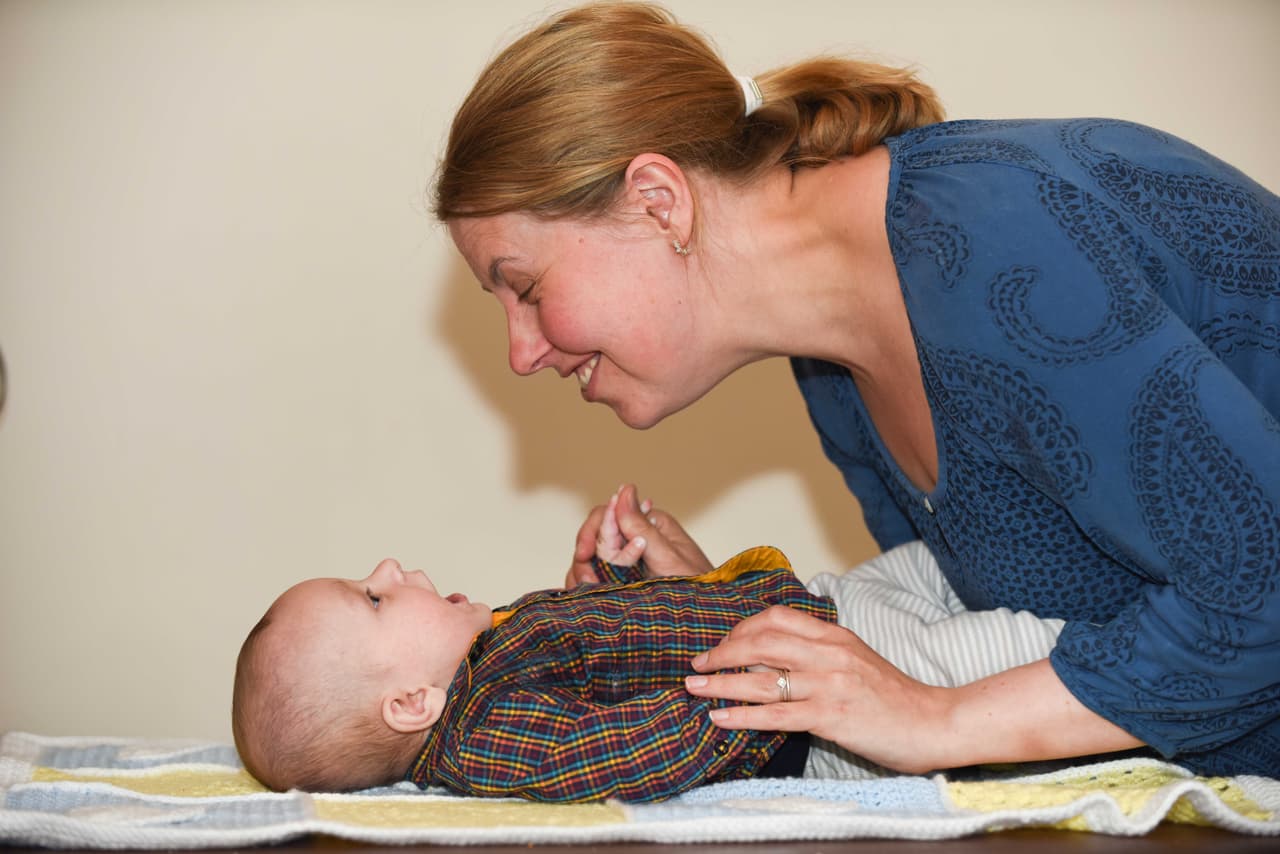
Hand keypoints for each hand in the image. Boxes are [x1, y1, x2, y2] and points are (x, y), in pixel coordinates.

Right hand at [565, 484, 714, 586]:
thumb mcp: (668, 558)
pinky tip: (591, 598)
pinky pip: (597, 579)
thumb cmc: (698, 589)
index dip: (590, 533)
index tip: (584, 554)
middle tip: (588, 582)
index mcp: (650, 524)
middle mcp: (637, 538)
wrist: (706, 621)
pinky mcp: (624, 583)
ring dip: (583, 575)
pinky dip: (588, 588)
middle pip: (594, 538)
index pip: (607, 515)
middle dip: (585, 559)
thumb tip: (625, 490)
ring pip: (590, 560)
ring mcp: (630, 561)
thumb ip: (641, 527)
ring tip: (591, 592)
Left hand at [684, 605, 951, 773]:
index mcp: (834, 635)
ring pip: (762, 678)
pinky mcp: (831, 716)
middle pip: (761, 642)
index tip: (721, 642)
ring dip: (721, 683)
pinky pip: (776, 715)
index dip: (741, 627)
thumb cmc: (894, 696)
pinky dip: (742, 716)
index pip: (777, 617)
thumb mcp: (856, 659)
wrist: (933, 722)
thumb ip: (819, 651)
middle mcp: (829, 654)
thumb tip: (771, 653)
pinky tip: (719, 718)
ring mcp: (829, 684)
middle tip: (698, 664)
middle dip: (722, 651)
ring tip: (693, 687)